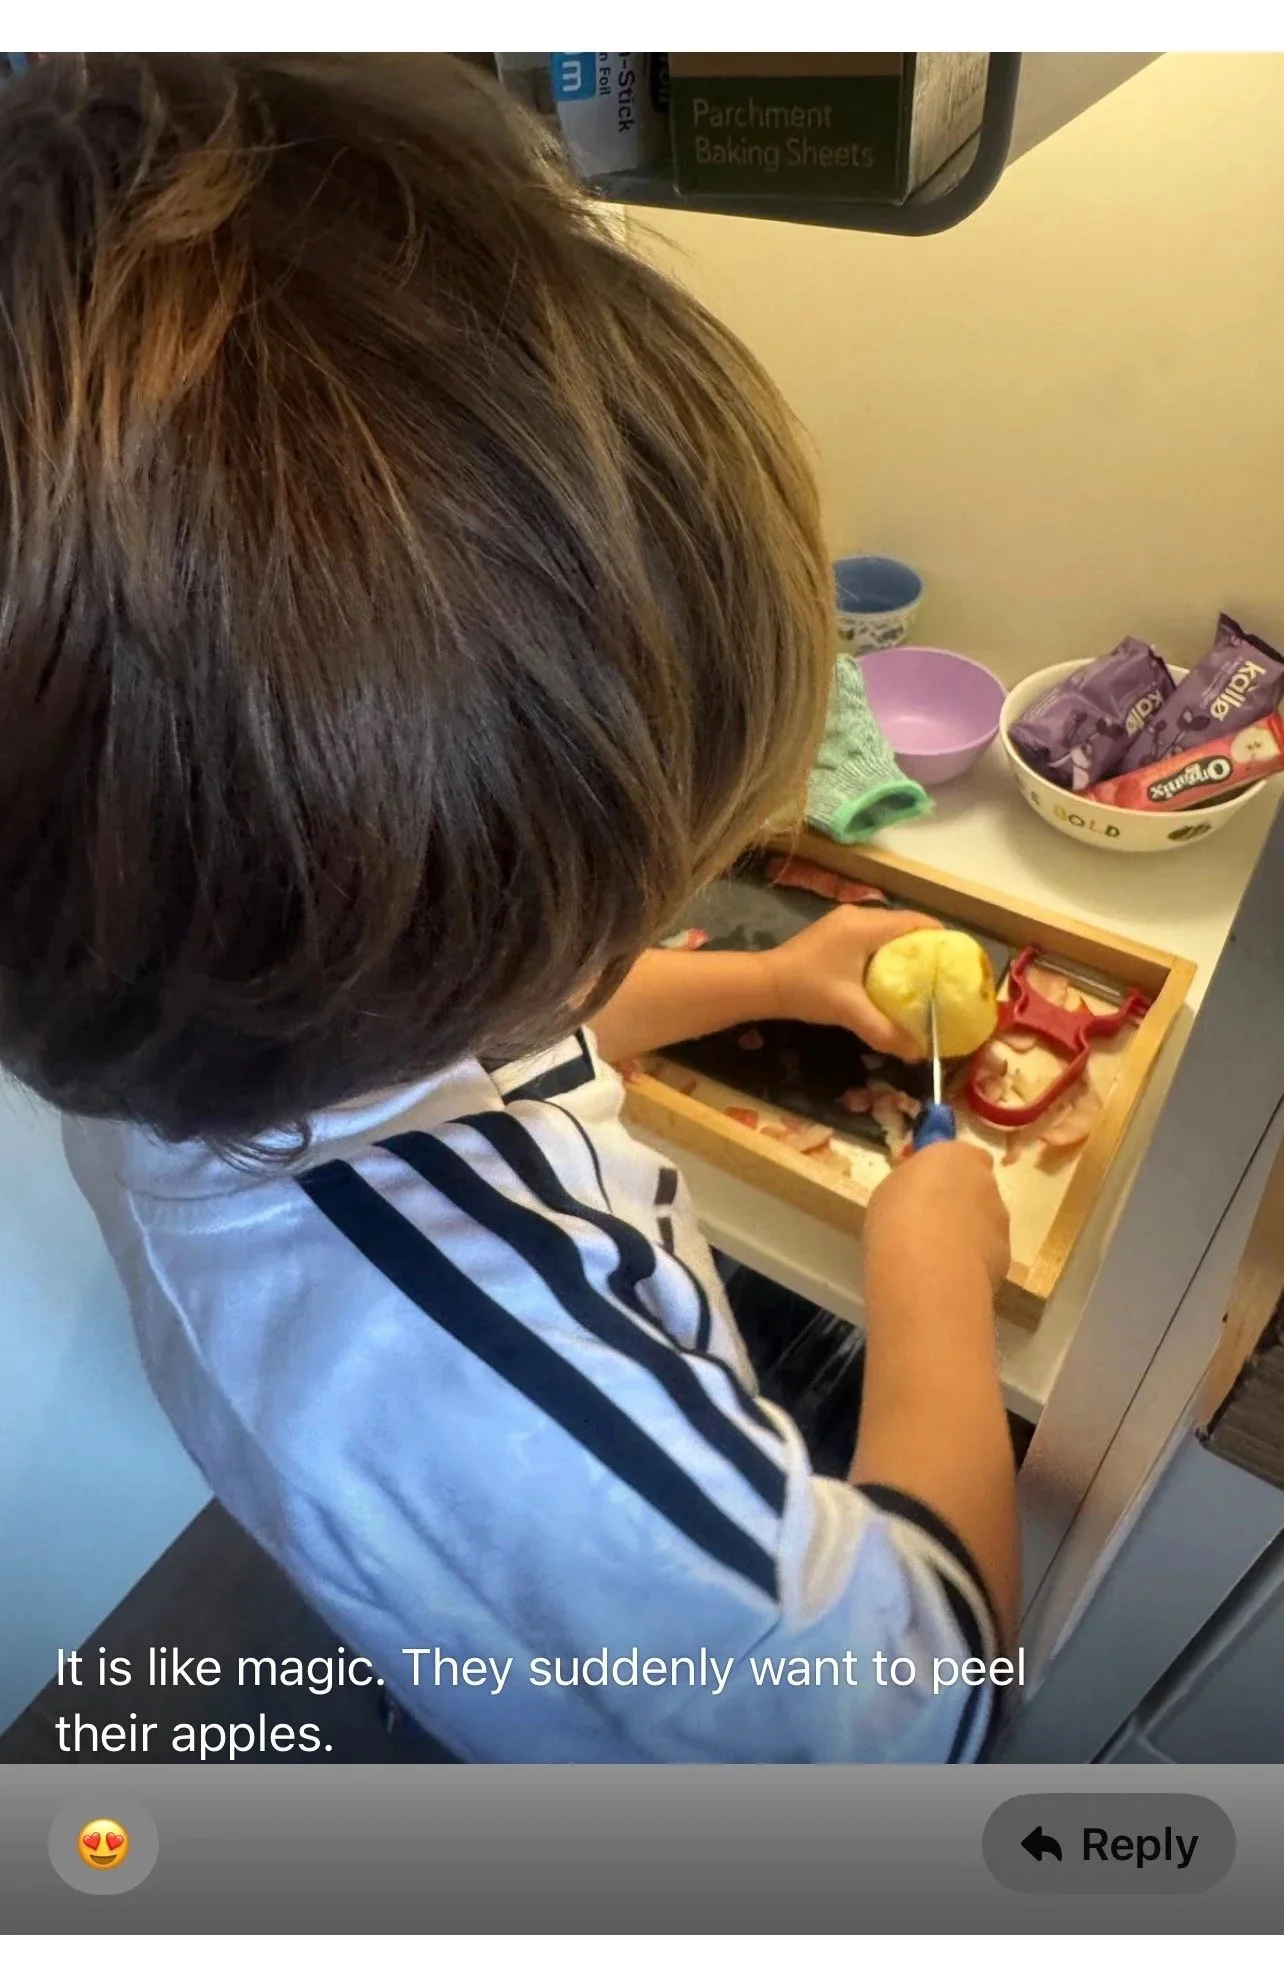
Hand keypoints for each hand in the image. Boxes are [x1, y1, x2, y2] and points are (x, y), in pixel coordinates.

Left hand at [763, 906, 939, 1059]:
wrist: (762, 984)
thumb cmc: (807, 990)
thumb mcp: (849, 1012)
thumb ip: (884, 1031)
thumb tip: (917, 1052)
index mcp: (866, 926)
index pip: (917, 922)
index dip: (941, 939)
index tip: (957, 962)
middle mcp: (858, 916)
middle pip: (905, 926)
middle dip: (926, 949)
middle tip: (944, 976)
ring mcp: (845, 923)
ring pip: (888, 933)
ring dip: (906, 952)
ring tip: (924, 980)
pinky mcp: (836, 934)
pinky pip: (873, 939)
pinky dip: (887, 954)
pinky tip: (892, 979)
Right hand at [864, 1142, 1010, 1295]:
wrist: (926, 1268)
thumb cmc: (897, 1216)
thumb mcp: (892, 1189)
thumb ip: (915, 1185)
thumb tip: (920, 1194)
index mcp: (956, 1155)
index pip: (964, 1154)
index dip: (948, 1171)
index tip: (928, 1186)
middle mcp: (986, 1181)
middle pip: (976, 1187)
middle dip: (960, 1201)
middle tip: (930, 1221)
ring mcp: (1000, 1218)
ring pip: (985, 1220)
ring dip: (967, 1231)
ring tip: (937, 1253)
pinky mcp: (1005, 1254)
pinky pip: (987, 1251)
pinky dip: (973, 1259)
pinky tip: (949, 1272)